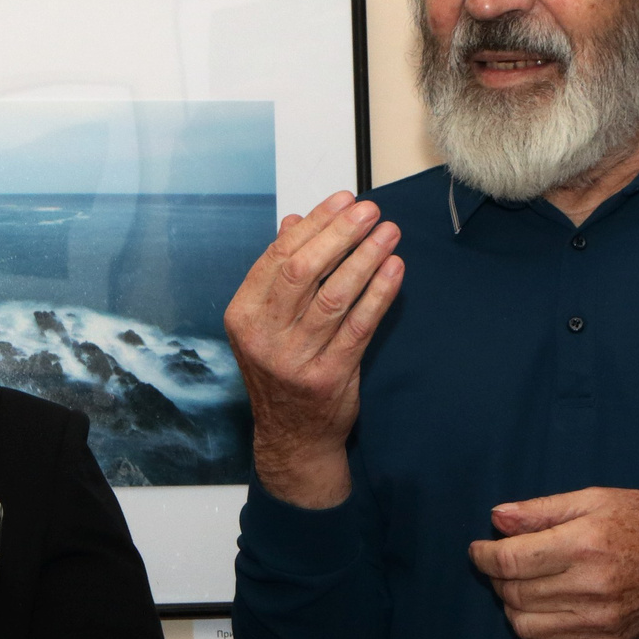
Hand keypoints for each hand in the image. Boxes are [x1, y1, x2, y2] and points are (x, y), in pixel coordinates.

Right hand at [223, 191, 405, 508]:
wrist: (293, 437)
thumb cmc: (282, 371)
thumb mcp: (267, 323)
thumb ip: (279, 273)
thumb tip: (293, 222)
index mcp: (243, 314)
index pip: (278, 255)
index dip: (314, 224)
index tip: (343, 201)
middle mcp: (263, 335)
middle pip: (303, 271)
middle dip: (340, 234)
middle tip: (370, 211)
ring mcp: (294, 358)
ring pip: (334, 295)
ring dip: (365, 258)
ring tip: (388, 233)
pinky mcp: (328, 375)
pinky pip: (358, 326)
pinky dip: (379, 294)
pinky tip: (394, 270)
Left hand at [468, 488, 638, 638]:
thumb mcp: (597, 498)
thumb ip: (543, 510)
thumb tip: (497, 519)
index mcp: (586, 543)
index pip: (512, 561)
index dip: (484, 557)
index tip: (479, 550)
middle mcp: (592, 586)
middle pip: (514, 593)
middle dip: (496, 578)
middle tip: (503, 563)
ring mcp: (600, 619)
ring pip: (524, 626)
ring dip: (511, 606)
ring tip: (522, 586)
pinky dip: (532, 633)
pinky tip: (540, 610)